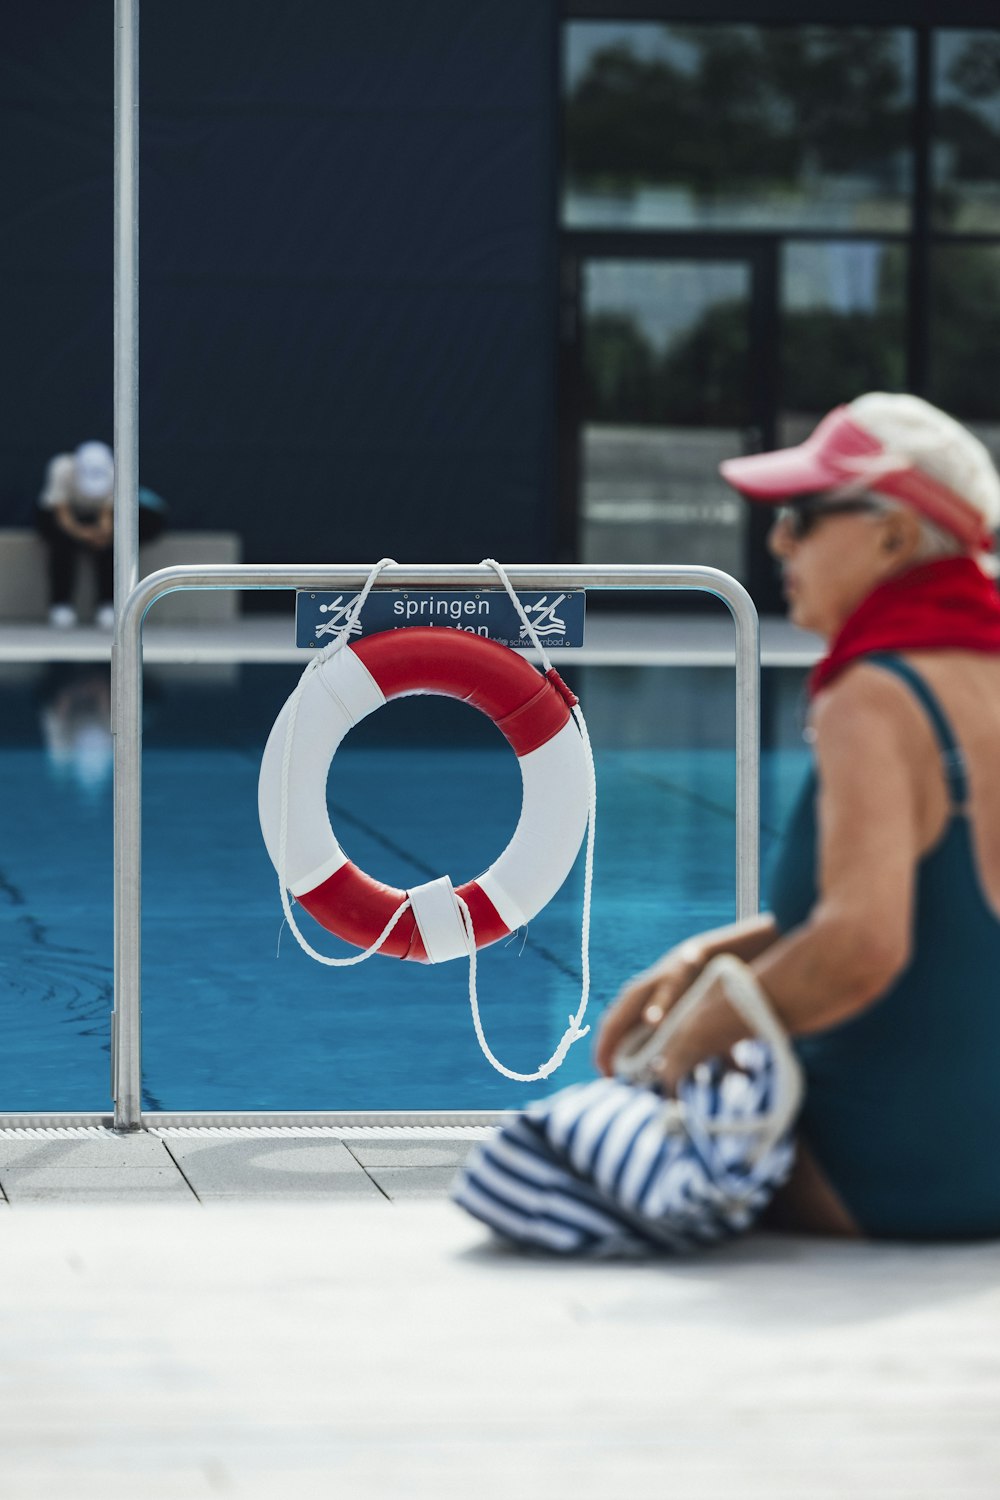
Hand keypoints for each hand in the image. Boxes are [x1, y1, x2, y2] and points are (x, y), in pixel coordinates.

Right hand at [593, 939, 706, 1076]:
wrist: (695, 957)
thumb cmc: (685, 973)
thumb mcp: (675, 987)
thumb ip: (662, 1003)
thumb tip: (650, 1020)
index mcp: (630, 998)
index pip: (609, 1029)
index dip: (603, 1052)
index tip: (605, 1075)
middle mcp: (627, 1000)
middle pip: (610, 1032)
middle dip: (606, 1056)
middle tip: (612, 1083)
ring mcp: (634, 1003)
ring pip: (618, 1032)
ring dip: (616, 1052)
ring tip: (623, 1077)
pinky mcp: (644, 1007)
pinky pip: (629, 1030)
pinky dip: (628, 1046)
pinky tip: (638, 1061)